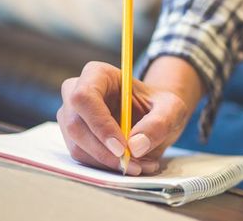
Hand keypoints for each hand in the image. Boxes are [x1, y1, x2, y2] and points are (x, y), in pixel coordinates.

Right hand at [56, 56, 201, 174]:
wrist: (154, 116)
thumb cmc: (160, 105)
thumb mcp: (172, 109)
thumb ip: (159, 123)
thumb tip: (136, 146)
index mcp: (97, 74)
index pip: (84, 97)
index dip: (100, 124)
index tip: (123, 148)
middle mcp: (76, 93)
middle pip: (76, 126)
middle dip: (104, 151)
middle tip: (134, 165)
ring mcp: (70, 117)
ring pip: (78, 147)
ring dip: (108, 163)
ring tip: (141, 165)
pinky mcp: (74, 138)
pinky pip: (83, 158)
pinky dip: (106, 167)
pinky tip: (132, 165)